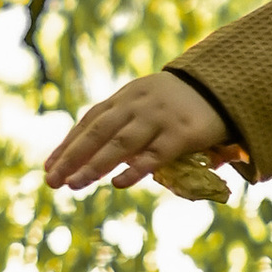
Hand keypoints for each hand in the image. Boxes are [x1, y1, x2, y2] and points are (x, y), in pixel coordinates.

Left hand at [43, 70, 239, 192]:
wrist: (223, 86)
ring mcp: (159, 119)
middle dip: (72, 156)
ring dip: (95, 165)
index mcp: (125, 98)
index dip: (68, 144)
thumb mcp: (146, 102)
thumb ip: (123, 122)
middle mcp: (137, 106)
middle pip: (98, 132)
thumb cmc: (179, 102)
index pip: (89, 122)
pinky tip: (118, 183)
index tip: (49, 167)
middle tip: (52, 181)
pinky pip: (155, 154)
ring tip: (75, 185)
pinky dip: (136, 169)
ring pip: (120, 143)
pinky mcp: (181, 134)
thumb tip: (95, 153)